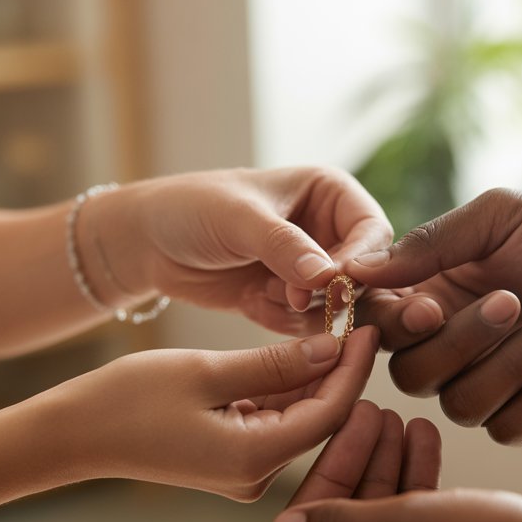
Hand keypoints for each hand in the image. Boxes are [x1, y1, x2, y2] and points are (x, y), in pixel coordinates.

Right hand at [51, 326, 378, 500]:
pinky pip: (274, 421)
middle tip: (358, 318)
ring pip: (298, 417)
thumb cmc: (128, 399)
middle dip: (339, 370)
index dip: (354, 368)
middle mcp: (257, 476)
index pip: (329, 413)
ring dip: (314, 376)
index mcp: (254, 458)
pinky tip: (298, 352)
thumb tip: (334, 347)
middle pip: (319, 417)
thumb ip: (274, 363)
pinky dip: (286, 389)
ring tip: (336, 327)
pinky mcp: (232, 461)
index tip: (368, 324)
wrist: (74, 434)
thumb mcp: (206, 371)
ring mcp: (244, 472)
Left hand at [93, 167, 391, 334]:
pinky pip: (309, 327)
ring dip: (305, 310)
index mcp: (331, 194)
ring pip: (340, 307)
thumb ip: (285, 246)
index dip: (364, 260)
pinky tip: (254, 303)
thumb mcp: (239, 219)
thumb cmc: (192, 209)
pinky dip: (285, 323)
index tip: (337, 283)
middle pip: (365, 276)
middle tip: (294, 298)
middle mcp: (330, 232)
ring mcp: (312, 271)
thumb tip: (329, 278)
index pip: (373, 231)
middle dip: (333, 294)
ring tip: (265, 292)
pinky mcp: (291, 303)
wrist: (149, 243)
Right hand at [345, 189, 521, 443]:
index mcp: (435, 292)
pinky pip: (505, 429)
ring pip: (458, 405)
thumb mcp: (505, 217)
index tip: (429, 307)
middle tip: (514, 300)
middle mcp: (454, 344)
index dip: (394, 326)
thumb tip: (357, 268)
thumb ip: (433, 242)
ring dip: (509, 365)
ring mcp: (491, 384)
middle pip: (412, 374)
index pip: (381, 325)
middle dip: (462, 342)